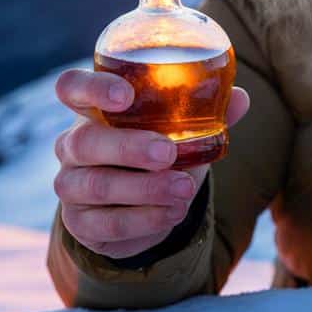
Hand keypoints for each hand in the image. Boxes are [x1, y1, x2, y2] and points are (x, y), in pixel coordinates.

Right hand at [52, 68, 249, 258]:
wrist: (142, 211)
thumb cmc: (157, 156)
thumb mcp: (179, 133)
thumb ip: (207, 114)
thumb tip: (241, 98)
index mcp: (92, 110)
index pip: (72, 88)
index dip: (93, 88)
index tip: (126, 97)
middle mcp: (72, 144)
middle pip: (84, 141)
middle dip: (129, 147)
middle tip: (169, 153)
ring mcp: (70, 184)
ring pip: (97, 185)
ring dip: (144, 189)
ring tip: (183, 190)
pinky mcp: (79, 223)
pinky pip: (107, 222)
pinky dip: (144, 219)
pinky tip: (173, 212)